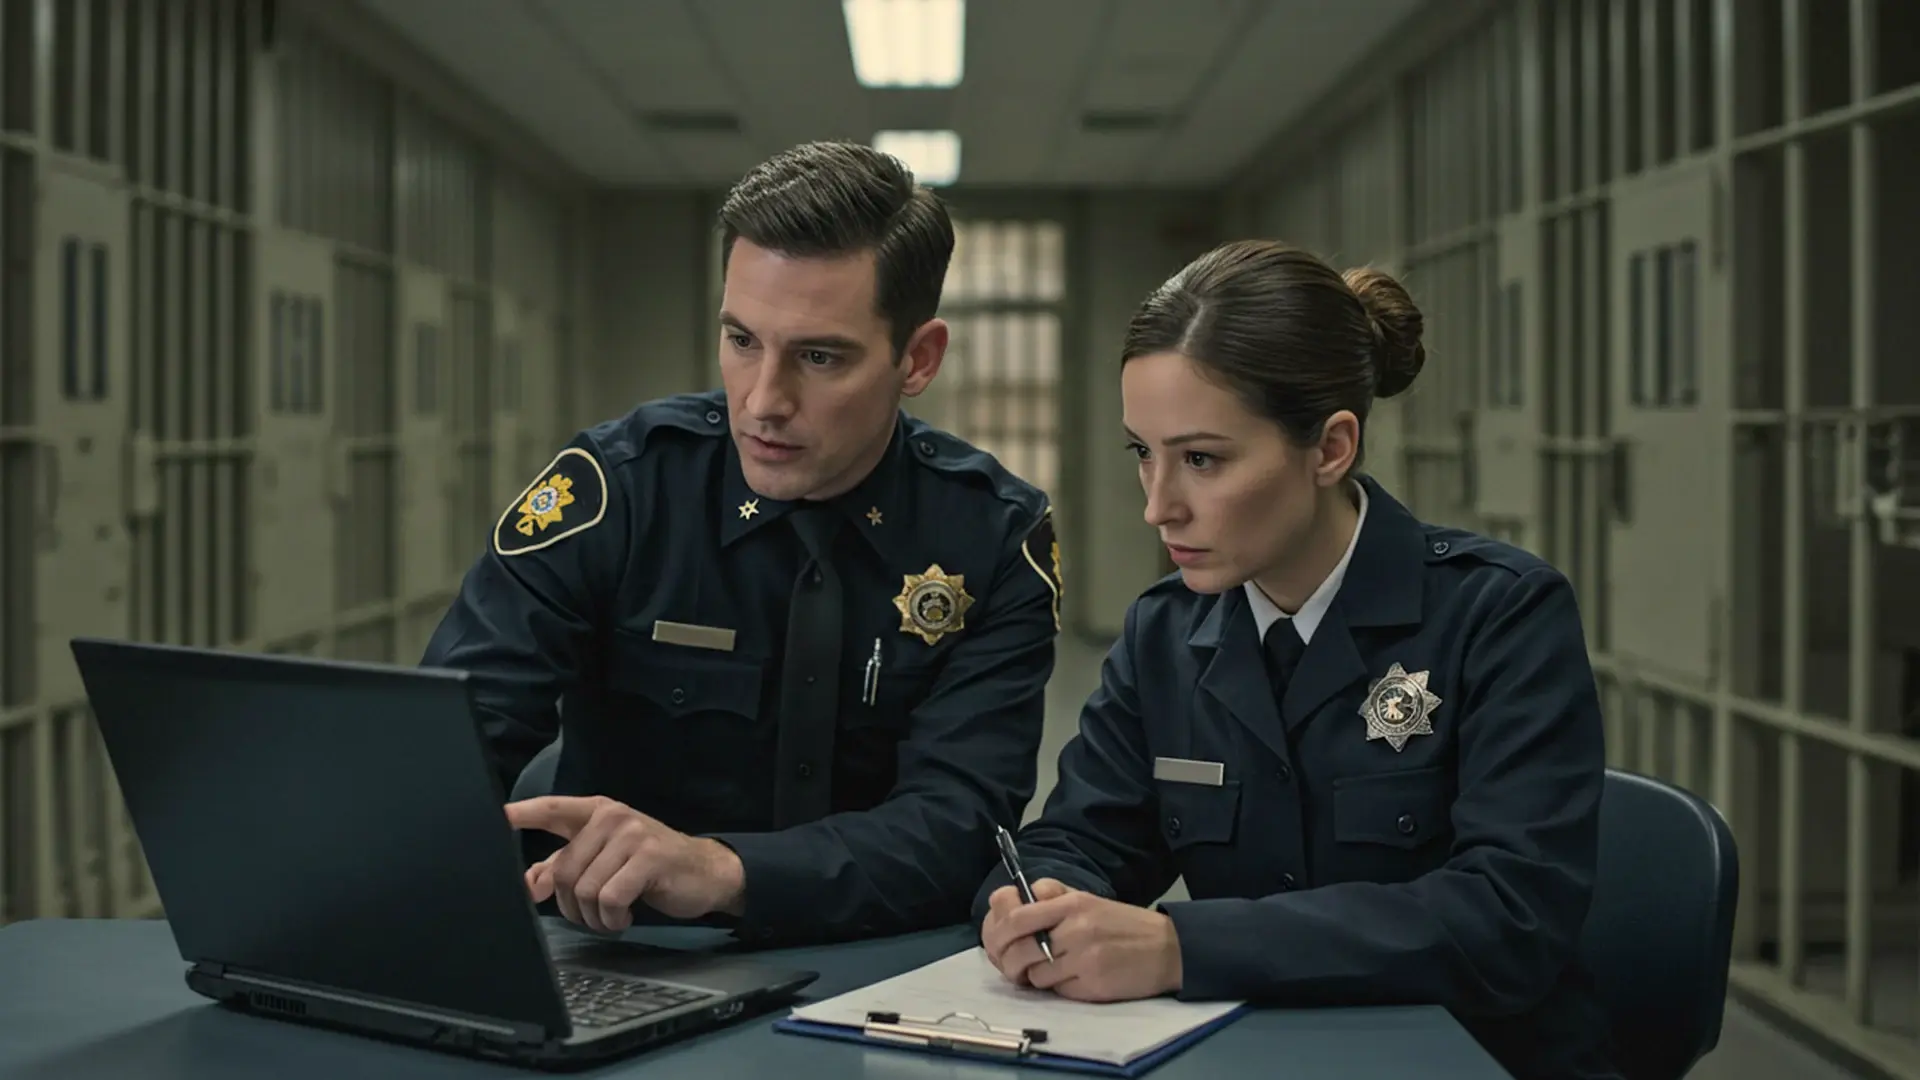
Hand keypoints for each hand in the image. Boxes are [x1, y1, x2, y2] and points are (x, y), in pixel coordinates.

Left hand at [506, 796, 745, 931]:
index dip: (522, 814)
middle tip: (594, 913)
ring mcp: (632, 834)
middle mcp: (612, 816)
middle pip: (564, 871)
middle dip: (573, 905)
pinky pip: (610, 898)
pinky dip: (613, 918)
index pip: (552, 809)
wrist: (705, 871)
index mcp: (596, 812)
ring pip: (585, 889)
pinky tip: (627, 914)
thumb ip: (564, 867)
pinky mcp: (650, 857)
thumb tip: (529, 884)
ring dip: (595, 916)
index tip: (497, 816)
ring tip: (613, 915)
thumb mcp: (604, 861)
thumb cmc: (649, 866)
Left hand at [980, 880, 1182, 1002]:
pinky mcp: (1093, 986)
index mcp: (1073, 904)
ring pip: (1036, 975)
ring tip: (1049, 972)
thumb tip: (1017, 898)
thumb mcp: (1089, 900)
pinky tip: (1072, 981)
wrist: (1168, 948)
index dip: (1000, 932)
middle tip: (1014, 967)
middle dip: (1009, 962)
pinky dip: (1058, 989)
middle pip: (1020, 950)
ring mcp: (1085, 959)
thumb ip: (1054, 897)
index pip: (1018, 916)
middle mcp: (1076, 929)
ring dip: (1036, 977)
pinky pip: (1058, 991)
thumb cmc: (1123, 924)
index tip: (1001, 941)